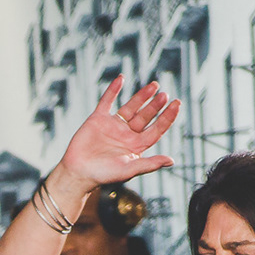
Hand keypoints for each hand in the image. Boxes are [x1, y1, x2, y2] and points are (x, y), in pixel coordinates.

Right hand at [56, 77, 179, 193]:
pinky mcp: (98, 119)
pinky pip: (107, 101)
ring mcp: (113, 125)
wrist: (78, 173)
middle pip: (145, 116)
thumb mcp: (129, 170)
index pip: (156, 129)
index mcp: (136, 145)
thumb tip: (171, 161)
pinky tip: (121, 79)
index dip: (167, 117)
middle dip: (155, 105)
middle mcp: (127, 134)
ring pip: (131, 107)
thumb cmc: (103, 175)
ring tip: (154, 86)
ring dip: (141, 96)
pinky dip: (113, 90)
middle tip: (165, 94)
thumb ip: (150, 164)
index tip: (176, 104)